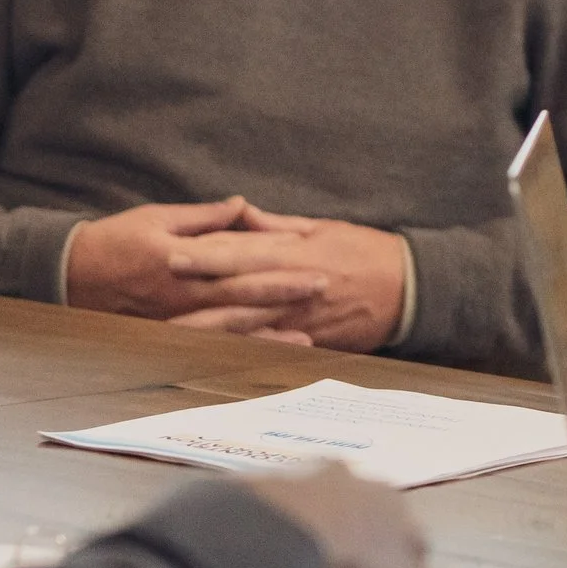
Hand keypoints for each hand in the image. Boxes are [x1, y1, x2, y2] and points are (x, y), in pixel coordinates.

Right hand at [66, 199, 324, 341]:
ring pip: (232, 325)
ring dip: (271, 327)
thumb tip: (241, 206)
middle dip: (285, 290)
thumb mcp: (157, 218)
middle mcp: (183, 293)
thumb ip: (203, 217)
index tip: (308, 248)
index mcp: (183, 259)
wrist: (68, 276)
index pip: (237, 256)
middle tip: (324, 285)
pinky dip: (243, 347)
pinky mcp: (170, 335)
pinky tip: (269, 350)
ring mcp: (177, 319)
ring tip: (309, 330)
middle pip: (242, 293)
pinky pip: (213, 344)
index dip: (274, 254)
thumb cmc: (114, 241)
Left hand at [166, 206, 407, 352]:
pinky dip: (240, 349)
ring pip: (246, 324)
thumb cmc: (367, 252)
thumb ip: (277, 226)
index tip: (171, 254)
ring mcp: (299, 318)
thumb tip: (239, 213)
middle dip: (196, 293)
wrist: (409, 291)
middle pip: (236, 291)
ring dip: (208, 328)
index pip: (242, 254)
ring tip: (171, 331)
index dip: (205, 256)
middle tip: (157, 296)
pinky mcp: (308, 340)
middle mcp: (292, 288)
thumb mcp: (323, 228)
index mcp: (295, 254)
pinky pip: (268, 346)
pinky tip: (213, 355)